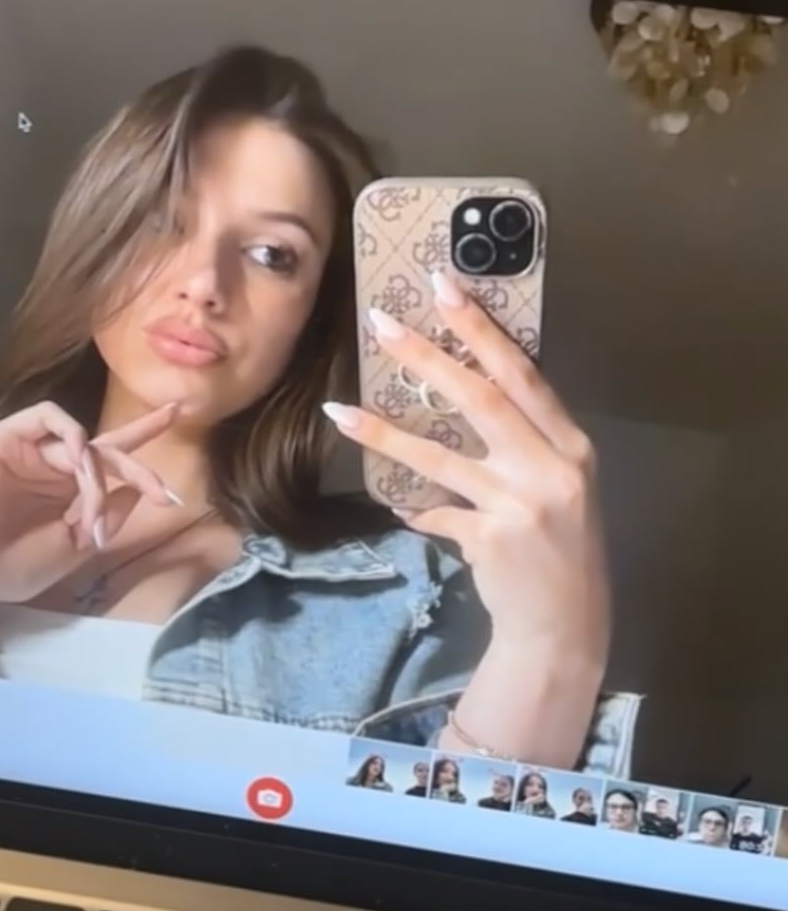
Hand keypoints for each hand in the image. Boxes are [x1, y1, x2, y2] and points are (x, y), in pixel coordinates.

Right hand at [0, 400, 178, 650]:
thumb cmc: (8, 568)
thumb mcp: (72, 547)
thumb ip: (106, 516)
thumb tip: (137, 491)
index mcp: (66, 490)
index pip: (111, 457)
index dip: (143, 436)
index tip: (180, 415)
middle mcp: (51, 464)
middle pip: (106, 448)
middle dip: (137, 468)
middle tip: (161, 492)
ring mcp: (28, 448)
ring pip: (82, 441)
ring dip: (97, 472)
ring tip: (87, 506)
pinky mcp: (5, 436)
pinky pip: (48, 418)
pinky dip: (71, 435)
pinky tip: (78, 460)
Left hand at [323, 271, 609, 658]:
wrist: (566, 625)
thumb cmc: (560, 546)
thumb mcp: (559, 485)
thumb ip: (523, 442)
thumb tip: (461, 394)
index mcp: (571, 444)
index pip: (522, 373)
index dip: (480, 328)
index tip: (444, 285)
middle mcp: (551, 467)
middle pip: (481, 399)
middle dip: (428, 356)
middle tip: (381, 322)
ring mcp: (521, 505)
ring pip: (440, 457)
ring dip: (385, 433)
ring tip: (339, 412)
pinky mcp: (491, 540)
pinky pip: (435, 513)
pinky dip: (416, 509)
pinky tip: (403, 509)